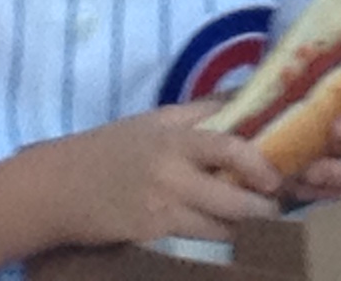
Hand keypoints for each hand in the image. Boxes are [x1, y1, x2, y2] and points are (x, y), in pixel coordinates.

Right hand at [44, 104, 280, 248]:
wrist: (59, 186)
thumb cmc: (111, 147)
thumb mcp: (154, 120)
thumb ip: (200, 113)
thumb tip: (245, 99)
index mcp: (174, 138)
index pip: (227, 147)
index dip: (258, 164)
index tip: (277, 176)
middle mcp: (172, 174)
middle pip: (232, 199)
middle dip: (263, 208)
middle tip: (280, 206)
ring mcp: (162, 208)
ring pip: (220, 227)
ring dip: (245, 227)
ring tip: (263, 224)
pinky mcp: (151, 235)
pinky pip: (197, 241)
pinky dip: (218, 239)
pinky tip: (229, 235)